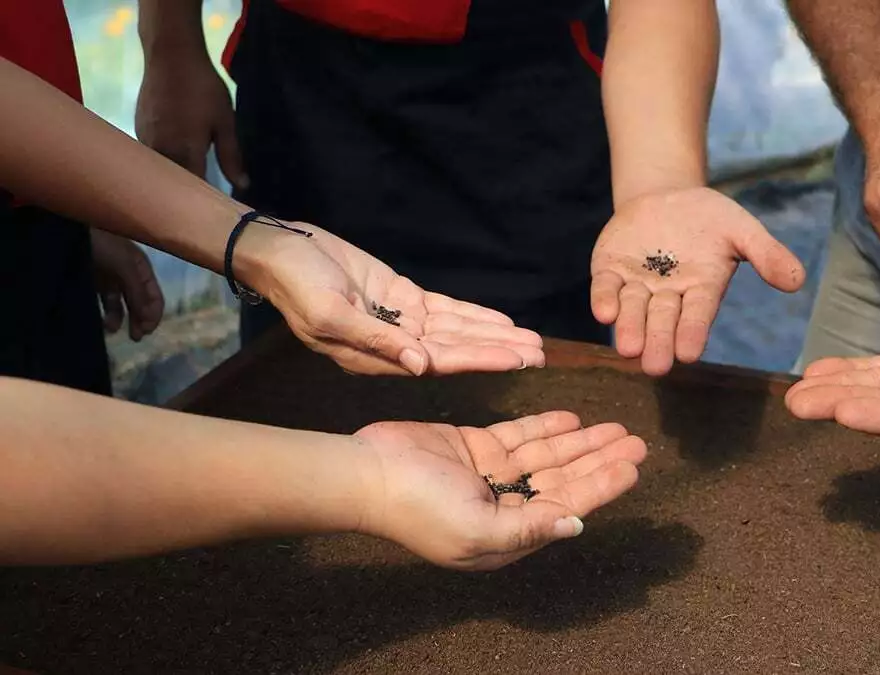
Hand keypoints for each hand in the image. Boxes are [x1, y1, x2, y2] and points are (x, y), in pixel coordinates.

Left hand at [89, 229, 163, 340]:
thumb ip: (137, 290)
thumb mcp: (124, 264)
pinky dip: (105, 314)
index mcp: (141, 268)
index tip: (146, 330)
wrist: (67, 230)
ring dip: (120, 319)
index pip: (154, 296)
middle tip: (136, 337)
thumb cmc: (102, 243)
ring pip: (120, 306)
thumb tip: (148, 317)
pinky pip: (103, 304)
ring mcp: (110, 279)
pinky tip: (102, 323)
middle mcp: (128, 275)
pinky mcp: (93, 284)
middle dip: (139, 320)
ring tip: (111, 329)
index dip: (153, 314)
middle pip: (139, 303)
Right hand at [135, 51, 247, 189]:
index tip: (213, 211)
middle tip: (199, 201)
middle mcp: (161, 150)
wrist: (170, 56)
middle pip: (171, 183)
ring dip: (170, 178)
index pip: (193, 188)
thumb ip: (231, 156)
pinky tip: (172, 162)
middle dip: (184, 194)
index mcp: (186, 151)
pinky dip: (160, 162)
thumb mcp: (225, 121)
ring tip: (184, 186)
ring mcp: (145, 140)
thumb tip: (242, 185)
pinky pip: (149, 155)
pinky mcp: (137, 129)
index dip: (202, 201)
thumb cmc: (203, 88)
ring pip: (158, 170)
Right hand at [247, 224, 546, 375]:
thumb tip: (421, 366)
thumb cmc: (297, 284)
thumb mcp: (330, 313)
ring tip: (532, 340)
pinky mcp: (400, 297)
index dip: (481, 360)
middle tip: (541, 354)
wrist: (277, 251)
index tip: (517, 361)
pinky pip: (445, 310)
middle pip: (457, 350)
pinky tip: (501, 320)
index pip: (440, 362)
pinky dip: (473, 314)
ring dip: (493, 334)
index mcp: (375, 358)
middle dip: (498, 351)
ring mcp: (398, 321)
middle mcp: (393, 345)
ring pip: (456, 331)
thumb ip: (376, 341)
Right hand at [353, 411, 645, 569]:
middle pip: (564, 479)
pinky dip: (547, 427)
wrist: (367, 473)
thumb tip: (576, 525)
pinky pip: (521, 436)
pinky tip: (574, 418)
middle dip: (601, 461)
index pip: (567, 506)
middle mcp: (504, 506)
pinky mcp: (476, 446)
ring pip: (548, 455)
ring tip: (616, 426)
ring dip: (582, 442)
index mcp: (507, 535)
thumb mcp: (476, 529)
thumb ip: (528, 528)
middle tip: (638, 441)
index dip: (602, 486)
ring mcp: (490, 474)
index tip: (633, 467)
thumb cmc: (418, 508)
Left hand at [590, 187, 804, 375]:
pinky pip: (606, 287)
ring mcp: (637, 285)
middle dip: (659, 341)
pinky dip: (604, 299)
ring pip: (633, 310)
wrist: (667, 198)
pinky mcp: (610, 271)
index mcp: (701, 290)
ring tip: (628, 349)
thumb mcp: (741, 229)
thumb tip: (798, 280)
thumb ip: (766, 253)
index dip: (692, 333)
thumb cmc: (710, 219)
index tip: (689, 354)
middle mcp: (668, 295)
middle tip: (655, 366)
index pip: (697, 316)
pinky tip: (603, 313)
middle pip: (663, 321)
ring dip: (629, 328)